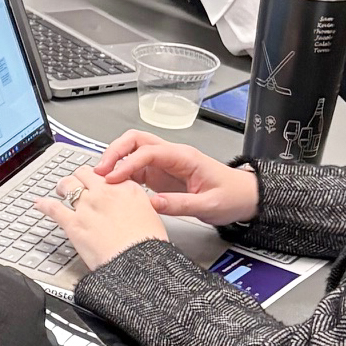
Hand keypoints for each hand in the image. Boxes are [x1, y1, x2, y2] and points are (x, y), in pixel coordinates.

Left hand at [32, 165, 167, 270]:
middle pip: (85, 173)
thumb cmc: (147, 245)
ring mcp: (87, 206)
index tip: (97, 182)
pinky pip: (53, 208)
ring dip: (62, 186)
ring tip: (60, 190)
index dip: (100, 177)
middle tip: (77, 183)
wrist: (137, 262)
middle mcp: (104, 193)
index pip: (108, 173)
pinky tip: (39, 203)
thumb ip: (138, 206)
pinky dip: (44, 204)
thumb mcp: (151, 217)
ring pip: (68, 185)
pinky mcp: (73, 223)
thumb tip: (132, 209)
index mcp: (126, 189)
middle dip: (80, 177)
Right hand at [91, 130, 260, 224]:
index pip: (148, 151)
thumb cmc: (232, 196)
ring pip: (132, 150)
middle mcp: (171, 155)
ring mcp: (164, 164)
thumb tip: (152, 203)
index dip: (127, 163)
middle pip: (135, 140)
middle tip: (100, 171)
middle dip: (114, 152)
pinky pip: (135, 167)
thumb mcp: (210, 205)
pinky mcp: (160, 174)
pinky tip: (114, 185)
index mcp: (184, 157)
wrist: (245, 197)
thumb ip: (181, 204)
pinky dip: (121, 173)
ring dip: (115, 160)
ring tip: (101, 177)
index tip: (113, 179)